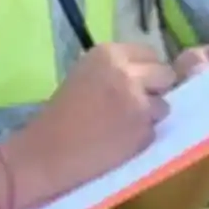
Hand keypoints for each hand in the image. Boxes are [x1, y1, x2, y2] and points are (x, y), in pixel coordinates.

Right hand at [2, 43, 174, 207]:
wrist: (44, 154)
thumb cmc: (60, 116)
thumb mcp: (86, 76)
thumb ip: (117, 70)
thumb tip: (149, 74)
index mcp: (108, 54)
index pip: (150, 53)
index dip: (146, 71)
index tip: (135, 84)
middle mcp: (127, 72)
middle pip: (165, 74)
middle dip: (155, 90)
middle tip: (135, 106)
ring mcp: (138, 101)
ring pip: (164, 105)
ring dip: (150, 117)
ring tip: (122, 127)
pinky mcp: (142, 130)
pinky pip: (155, 131)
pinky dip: (142, 138)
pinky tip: (119, 143)